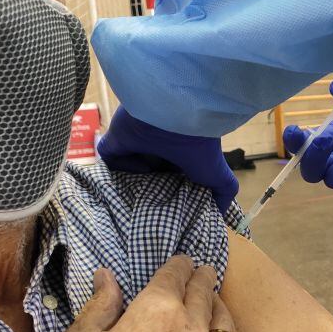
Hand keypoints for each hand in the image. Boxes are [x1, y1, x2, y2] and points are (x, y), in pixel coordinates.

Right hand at [3, 258, 239, 331]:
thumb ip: (102, 304)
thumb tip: (107, 277)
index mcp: (159, 311)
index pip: (179, 274)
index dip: (179, 265)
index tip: (181, 262)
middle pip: (207, 295)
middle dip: (203, 281)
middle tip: (202, 274)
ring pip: (227, 328)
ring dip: (219, 314)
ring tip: (212, 309)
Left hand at [98, 107, 239, 211]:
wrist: (180, 116)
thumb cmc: (202, 146)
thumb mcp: (219, 176)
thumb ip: (223, 193)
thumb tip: (218, 215)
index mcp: (179, 156)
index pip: (170, 178)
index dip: (169, 195)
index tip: (170, 213)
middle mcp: (157, 149)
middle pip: (147, 175)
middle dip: (148, 192)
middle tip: (149, 211)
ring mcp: (137, 142)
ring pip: (126, 168)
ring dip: (130, 183)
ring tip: (136, 200)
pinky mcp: (117, 138)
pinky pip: (110, 157)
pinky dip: (120, 166)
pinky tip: (136, 170)